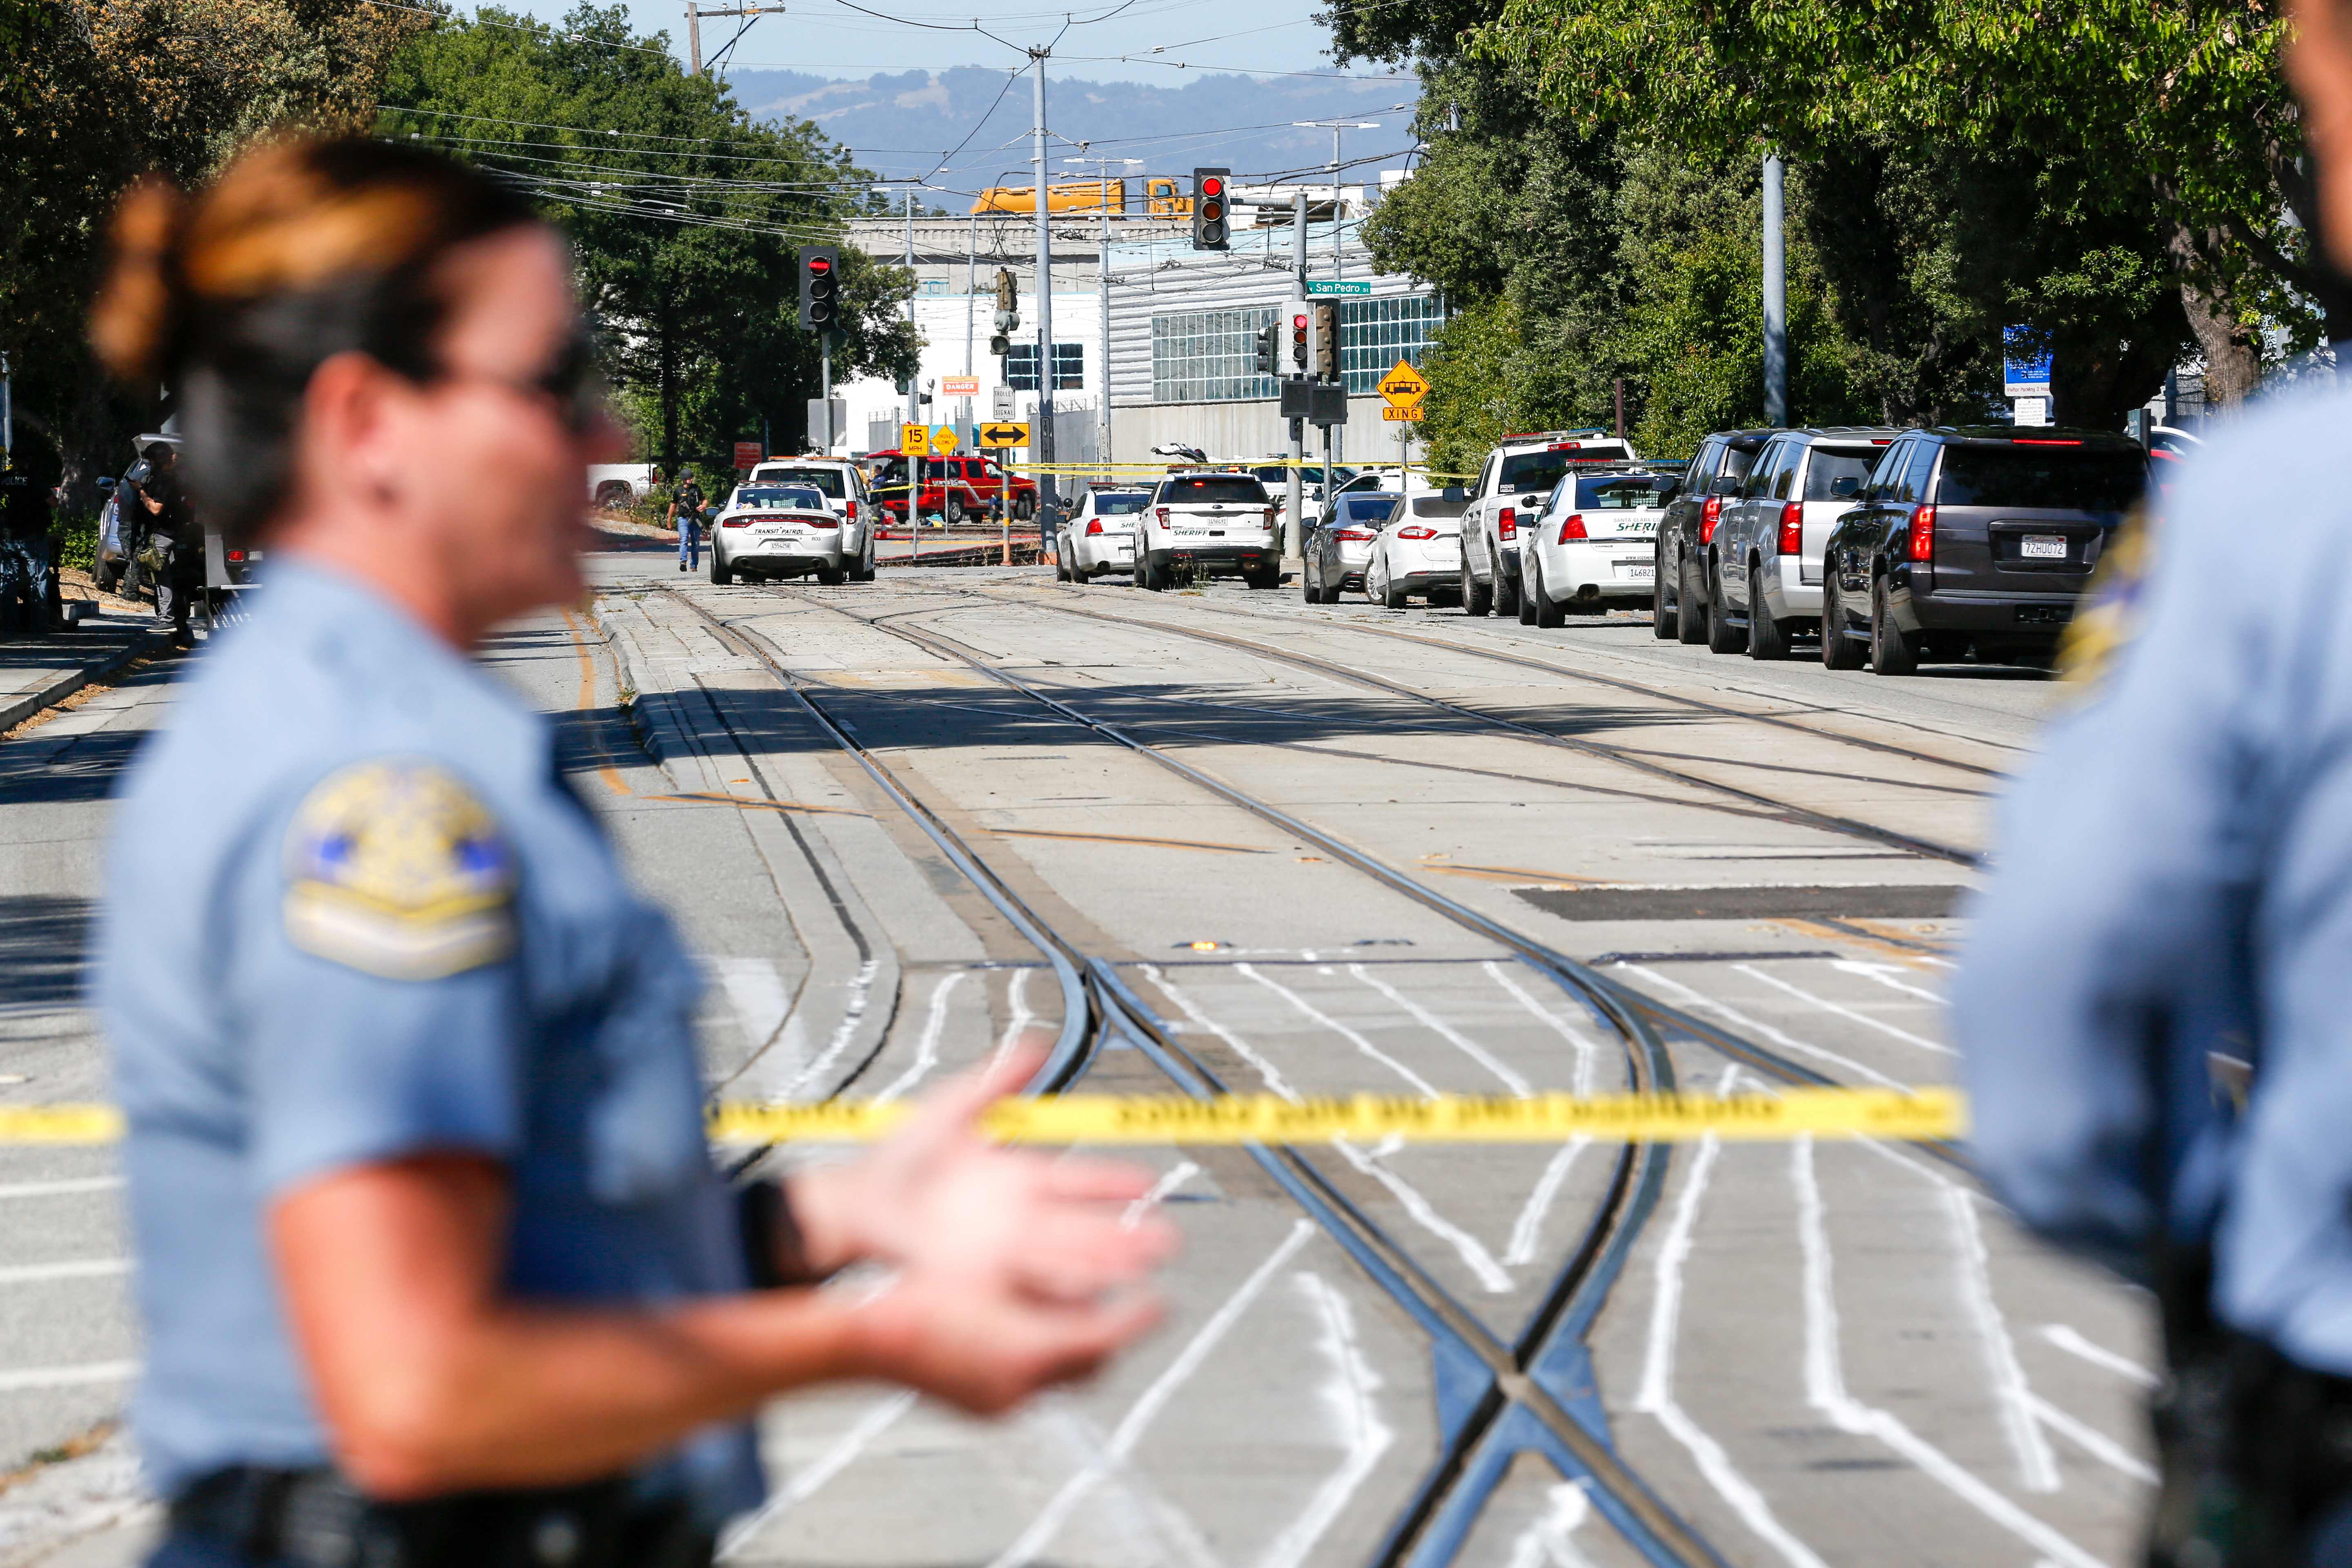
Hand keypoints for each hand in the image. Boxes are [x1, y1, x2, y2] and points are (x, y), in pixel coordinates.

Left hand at [792, 1043, 1178, 1298]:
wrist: (851, 1210)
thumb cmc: (896, 1162)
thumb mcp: (949, 1111)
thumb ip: (995, 1081)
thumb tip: (1038, 1042)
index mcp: (1018, 1178)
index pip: (1079, 1180)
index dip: (1113, 1182)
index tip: (1149, 1183)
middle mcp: (1019, 1218)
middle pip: (1083, 1227)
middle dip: (1126, 1234)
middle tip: (1166, 1241)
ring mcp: (1002, 1252)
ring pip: (1064, 1260)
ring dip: (1102, 1266)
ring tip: (1139, 1270)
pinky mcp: (981, 1279)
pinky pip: (1030, 1287)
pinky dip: (1060, 1292)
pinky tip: (1088, 1297)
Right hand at [848, 1263, 1161, 1415]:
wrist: (866, 1334)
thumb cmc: (920, 1294)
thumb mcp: (994, 1270)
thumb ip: (1051, 1274)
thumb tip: (1099, 1273)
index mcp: (1028, 1353)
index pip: (1106, 1338)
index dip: (1140, 1317)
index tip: (1162, 1301)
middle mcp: (1020, 1388)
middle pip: (1089, 1366)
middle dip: (1113, 1337)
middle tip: (1128, 1310)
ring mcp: (999, 1403)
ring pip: (1061, 1378)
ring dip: (1078, 1349)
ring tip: (1086, 1318)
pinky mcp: (981, 1408)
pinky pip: (1030, 1387)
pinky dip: (1045, 1360)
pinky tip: (1035, 1333)